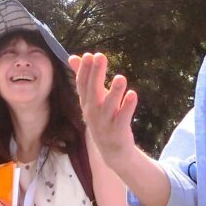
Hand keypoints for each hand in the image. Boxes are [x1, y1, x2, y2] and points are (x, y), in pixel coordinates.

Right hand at [69, 53, 138, 173]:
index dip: (85, 70)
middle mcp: (93, 111)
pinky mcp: (118, 131)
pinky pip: (123, 118)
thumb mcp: (92, 99)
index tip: (89, 55)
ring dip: (114, 91)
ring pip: (109, 106)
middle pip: (93, 91)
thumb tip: (72, 57)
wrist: (112, 151)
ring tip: (120, 77)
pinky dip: (127, 106)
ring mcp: (105, 122)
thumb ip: (85, 77)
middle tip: (100, 56)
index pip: (82, 84)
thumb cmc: (102, 119)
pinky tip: (133, 94)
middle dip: (96, 74)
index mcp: (86, 102)